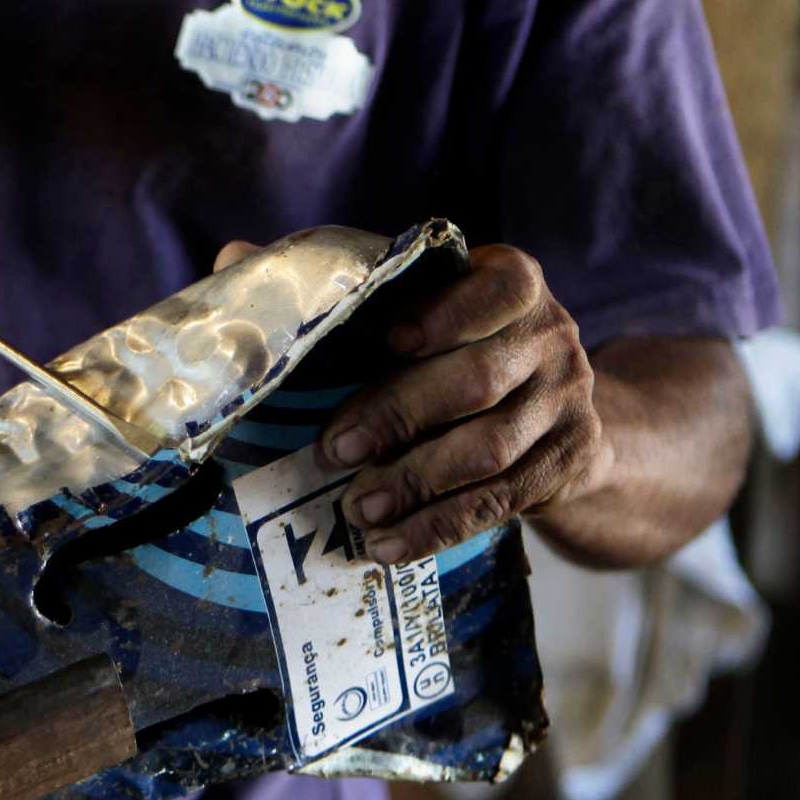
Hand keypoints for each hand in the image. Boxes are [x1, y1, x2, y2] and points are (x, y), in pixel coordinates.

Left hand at [311, 244, 607, 562]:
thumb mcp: (412, 306)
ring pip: (489, 449)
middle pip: (477, 379)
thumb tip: (233, 255)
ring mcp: (565, 402)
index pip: (494, 289)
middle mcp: (550, 337)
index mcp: (511, 283)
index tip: (390, 340)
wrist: (551, 415)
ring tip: (358, 508)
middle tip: (334, 451)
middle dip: (399, 416)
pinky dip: (438, 527)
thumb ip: (335, 283)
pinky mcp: (565, 462)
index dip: (445, 315)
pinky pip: (499, 502)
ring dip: (415, 482)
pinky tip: (389, 544)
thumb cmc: (449, 348)